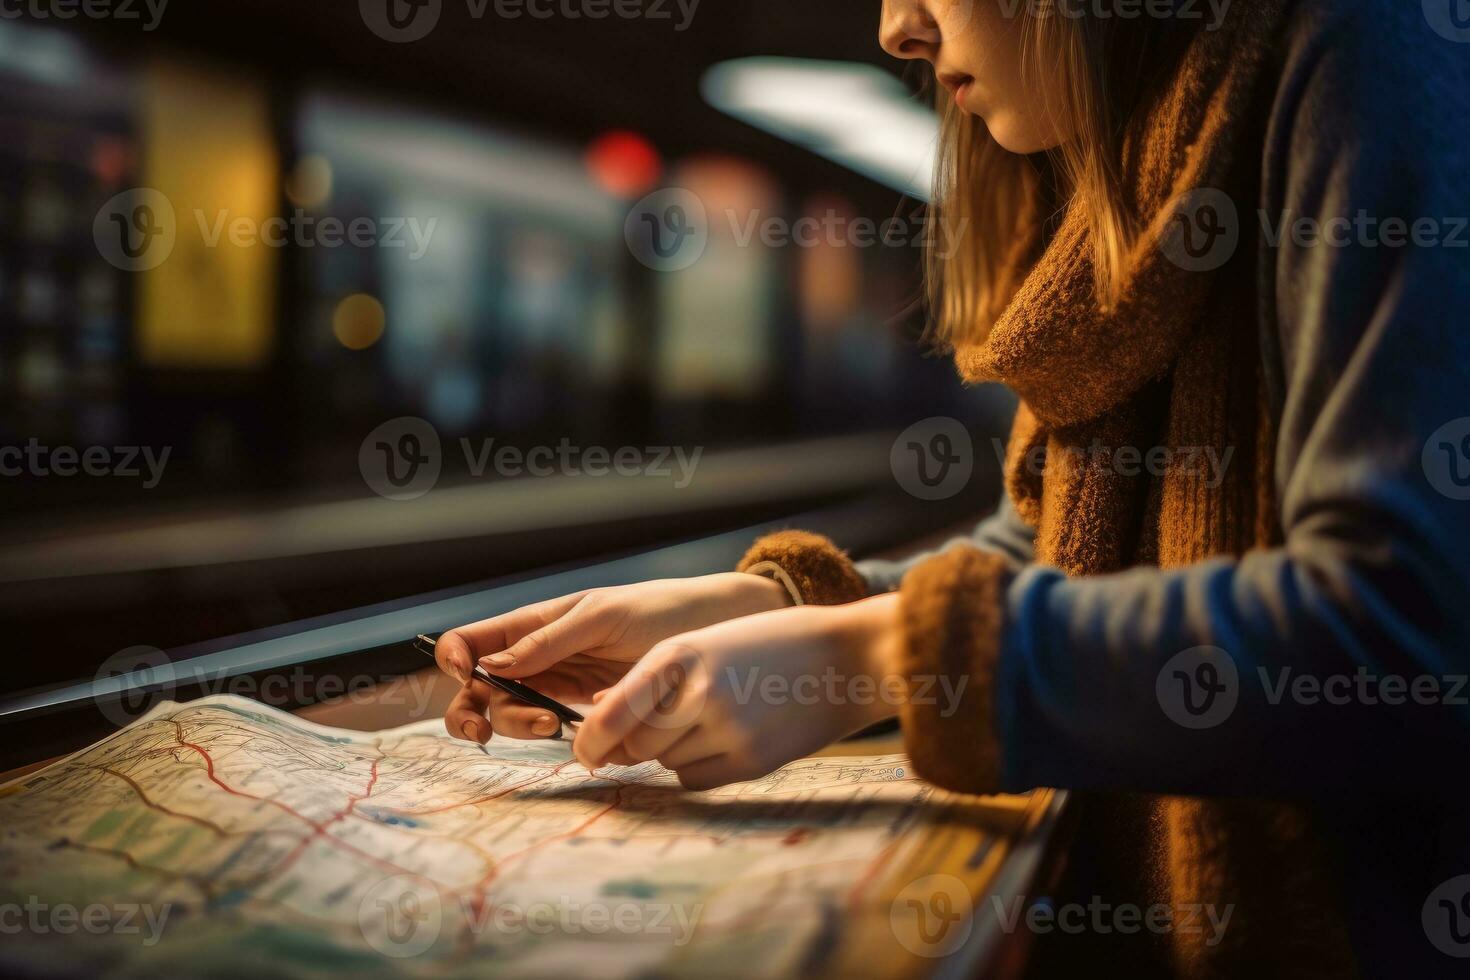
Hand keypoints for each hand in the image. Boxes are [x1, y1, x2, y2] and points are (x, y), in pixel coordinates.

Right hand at [437, 573, 789, 742]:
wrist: (717, 631)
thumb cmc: (660, 610)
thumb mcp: (602, 617)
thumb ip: (549, 641)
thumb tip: (490, 665)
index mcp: (535, 622)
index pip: (473, 640)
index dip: (454, 658)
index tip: (463, 675)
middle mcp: (540, 655)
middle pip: (480, 687)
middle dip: (472, 709)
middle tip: (484, 731)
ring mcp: (562, 684)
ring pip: (511, 712)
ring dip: (517, 723)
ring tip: (552, 725)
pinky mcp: (588, 709)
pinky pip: (552, 725)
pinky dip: (553, 733)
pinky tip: (577, 728)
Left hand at [572, 593, 903, 788]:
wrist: (845, 658)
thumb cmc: (768, 644)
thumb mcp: (706, 643)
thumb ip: (656, 679)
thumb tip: (600, 713)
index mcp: (679, 656)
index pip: (611, 715)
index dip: (588, 741)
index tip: (584, 751)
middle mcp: (698, 694)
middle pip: (636, 745)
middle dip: (631, 746)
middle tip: (640, 737)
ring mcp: (727, 732)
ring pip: (666, 763)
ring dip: (669, 751)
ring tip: (704, 721)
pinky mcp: (751, 762)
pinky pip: (697, 778)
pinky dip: (697, 767)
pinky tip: (723, 740)